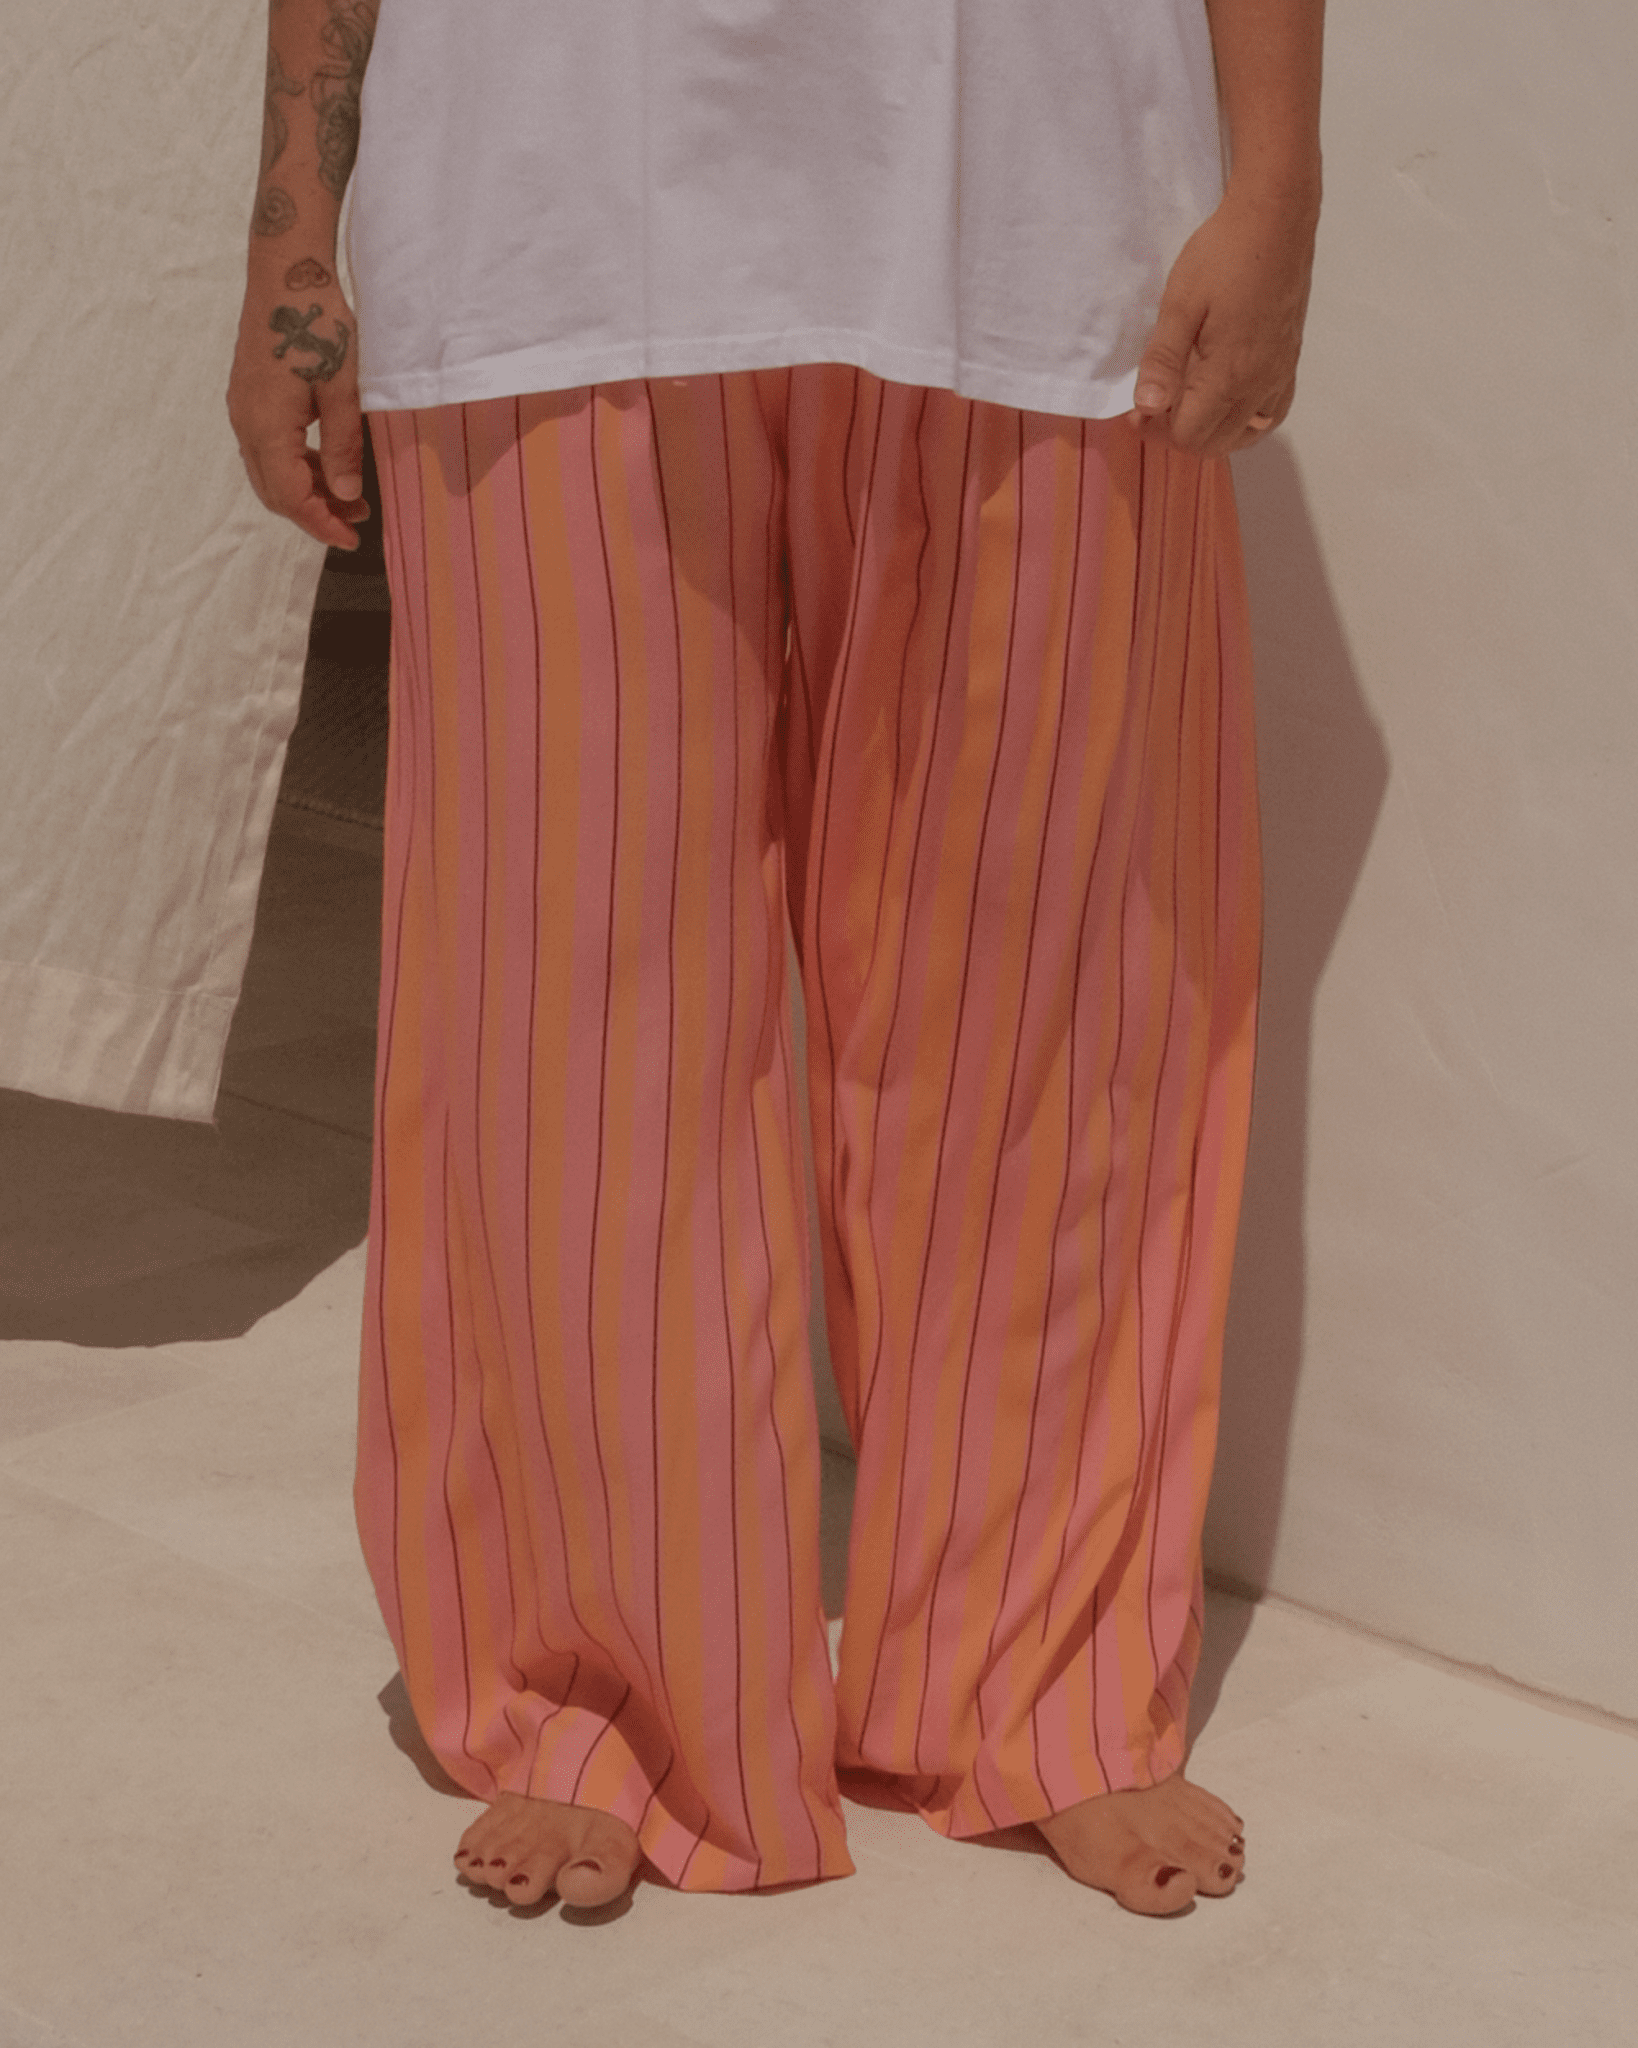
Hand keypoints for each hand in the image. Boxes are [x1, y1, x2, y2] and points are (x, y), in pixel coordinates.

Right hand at [226, 262, 368, 548]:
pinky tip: (329, 464)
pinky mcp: (250, 399)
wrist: (286, 274)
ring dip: (307, 490)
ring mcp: (244, 410)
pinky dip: (298, 466)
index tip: (351, 538)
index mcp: (266, 425)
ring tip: (351, 497)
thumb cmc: (318, 325)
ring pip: (271, 472)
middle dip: (314, 513)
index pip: (290, 496)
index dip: (320, 523)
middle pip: (274, 491)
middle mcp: (246, 422)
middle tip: (356, 521)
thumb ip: (342, 445)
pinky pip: (269, 449)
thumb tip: (344, 494)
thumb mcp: (343, 390)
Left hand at [1128, 181, 1317, 458]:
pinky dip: (1246, 422)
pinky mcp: (1290, 361)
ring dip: (1211, 434)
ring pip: (1245, 435)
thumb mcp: (1179, 304)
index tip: (1136, 410)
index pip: (1188, 436)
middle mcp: (1259, 385)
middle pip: (1214, 443)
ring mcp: (1279, 375)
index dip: (1156, 431)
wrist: (1276, 219)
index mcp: (1229, 375)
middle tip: (1155, 407)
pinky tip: (1228, 403)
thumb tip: (1147, 408)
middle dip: (1178, 435)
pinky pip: (1272, 414)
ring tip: (1187, 405)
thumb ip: (1162, 359)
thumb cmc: (1223, 255)